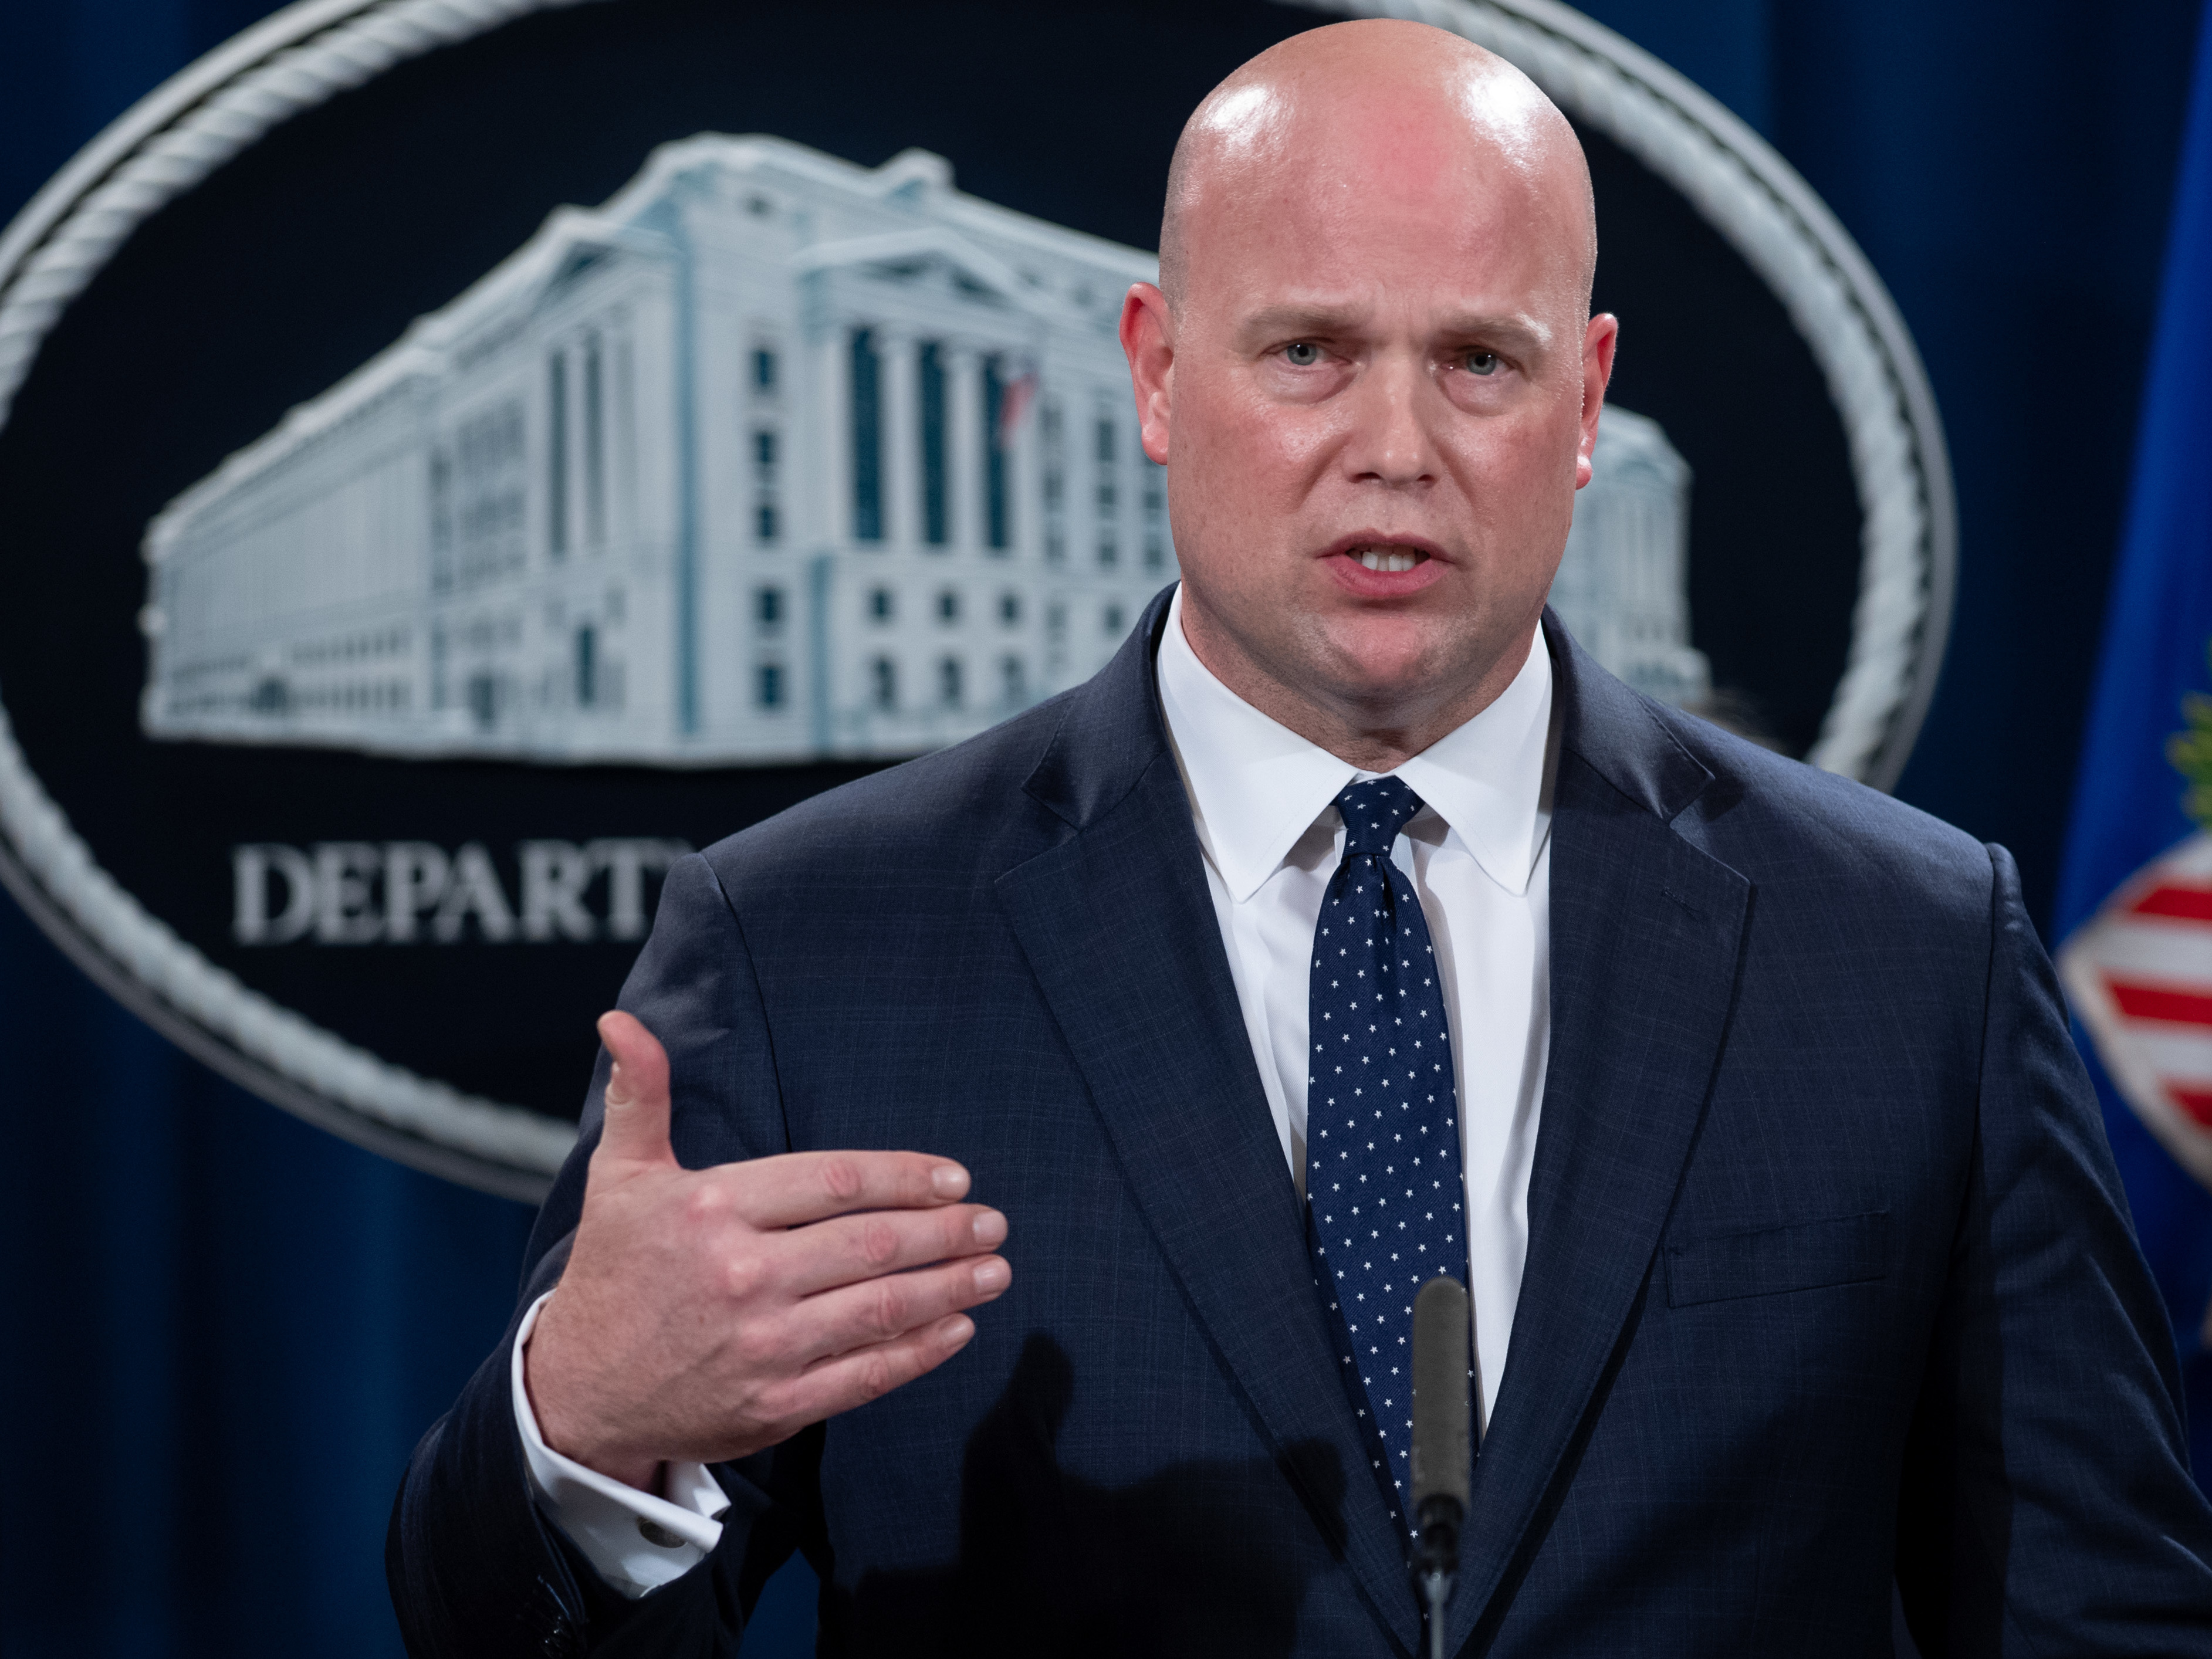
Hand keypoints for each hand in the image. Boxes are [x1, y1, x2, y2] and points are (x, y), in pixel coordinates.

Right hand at [523, 1011, 1010, 1489]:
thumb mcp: (619, 1176)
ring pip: (881, 1308)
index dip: (906, 1176)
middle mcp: (744, 1274)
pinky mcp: (775, 1405)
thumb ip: (641, 1095)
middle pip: (872, 1243)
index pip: (836, 1180)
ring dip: (950, 1287)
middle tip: (994, 1221)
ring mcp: (763, 1345)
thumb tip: (621, 1020)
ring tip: (996, 1270)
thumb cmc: (614, 1272)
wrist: (577, 1394)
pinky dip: (920, 1352)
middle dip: (946, 1231)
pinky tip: (957, 1329)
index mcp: (714, 1208)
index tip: (956, 1177)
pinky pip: (866, 1375)